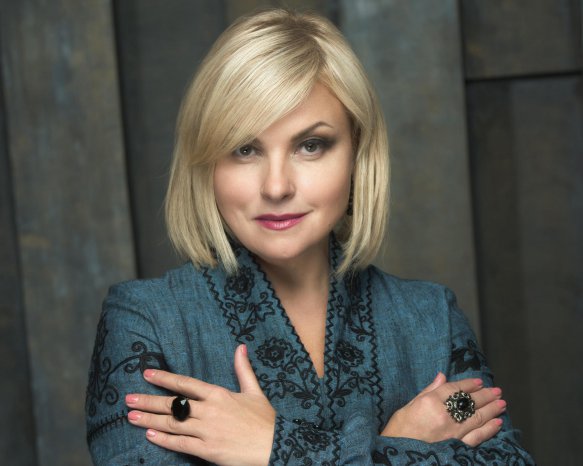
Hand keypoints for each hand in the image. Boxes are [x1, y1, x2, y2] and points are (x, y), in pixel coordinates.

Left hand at [125, 344, 275, 465]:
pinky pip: (180, 444)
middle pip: (173, 405)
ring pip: (172, 424)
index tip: (146, 374)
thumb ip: (243, 369)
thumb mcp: (254, 391)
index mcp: (219, 394)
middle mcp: (209, 411)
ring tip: (131, 417)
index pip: (186, 383)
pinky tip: (149, 436)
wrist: (276, 446)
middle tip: (128, 399)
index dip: (164, 379)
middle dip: (148, 401)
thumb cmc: (265, 420)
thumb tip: (240, 347)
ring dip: (149, 420)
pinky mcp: (207, 450)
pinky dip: (163, 440)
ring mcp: (207, 431)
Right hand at [381, 373, 505, 445]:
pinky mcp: (457, 447)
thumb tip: (442, 376)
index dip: (469, 384)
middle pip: (470, 402)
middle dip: (485, 396)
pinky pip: (477, 437)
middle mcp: (444, 415)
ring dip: (491, 410)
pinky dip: (489, 429)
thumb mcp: (408, 406)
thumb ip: (427, 391)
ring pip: (477, 418)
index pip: (455, 389)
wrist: (398, 455)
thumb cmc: (398, 430)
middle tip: (497, 391)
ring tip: (501, 403)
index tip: (479, 381)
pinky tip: (497, 423)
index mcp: (430, 402)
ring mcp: (452, 433)